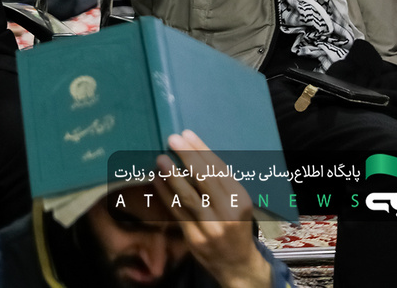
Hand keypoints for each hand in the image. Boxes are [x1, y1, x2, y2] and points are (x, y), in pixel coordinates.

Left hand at [154, 130, 273, 287]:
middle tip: (172, 138)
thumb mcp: (234, 203)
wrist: (237, 263)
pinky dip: (166, 194)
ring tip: (160, 159)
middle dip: (188, 157)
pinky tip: (156, 180)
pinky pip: (178, 212)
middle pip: (206, 180)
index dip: (202, 150)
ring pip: (190, 197)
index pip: (219, 169)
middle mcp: (229, 213)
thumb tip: (192, 152)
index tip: (187, 134)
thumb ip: (218, 183)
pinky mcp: (196, 238)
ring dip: (173, 176)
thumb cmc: (233, 224)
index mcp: (240, 199)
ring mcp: (212, 227)